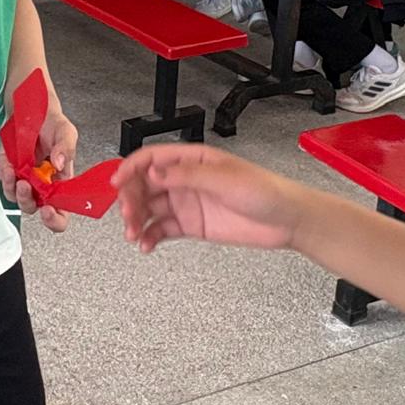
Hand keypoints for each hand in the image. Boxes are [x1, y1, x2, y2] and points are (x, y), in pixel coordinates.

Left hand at [0, 107, 77, 233]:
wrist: (35, 111)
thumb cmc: (54, 125)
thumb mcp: (66, 132)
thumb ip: (66, 148)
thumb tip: (59, 163)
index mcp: (61, 183)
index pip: (62, 213)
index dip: (55, 219)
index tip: (48, 211)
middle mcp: (43, 186)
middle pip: (34, 207)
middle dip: (28, 200)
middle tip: (26, 185)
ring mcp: (25, 179)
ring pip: (15, 197)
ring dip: (13, 188)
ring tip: (14, 171)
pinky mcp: (10, 170)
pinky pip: (4, 179)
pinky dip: (4, 173)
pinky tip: (8, 162)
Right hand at [113, 144, 306, 253]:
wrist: (287, 220)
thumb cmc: (264, 190)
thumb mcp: (225, 179)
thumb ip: (187, 176)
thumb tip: (154, 172)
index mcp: (191, 160)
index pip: (152, 159)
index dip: (131, 168)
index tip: (116, 183)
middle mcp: (185, 180)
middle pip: (145, 185)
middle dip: (130, 199)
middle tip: (127, 215)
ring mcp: (187, 203)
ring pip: (150, 209)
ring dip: (136, 220)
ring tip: (133, 234)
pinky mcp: (192, 225)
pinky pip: (162, 230)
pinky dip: (150, 237)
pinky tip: (145, 244)